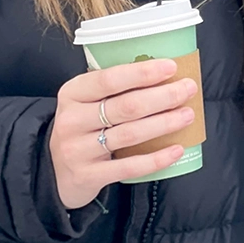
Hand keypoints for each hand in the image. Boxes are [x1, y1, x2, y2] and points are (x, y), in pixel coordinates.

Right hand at [49, 58, 197, 209]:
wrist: (55, 172)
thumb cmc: (84, 125)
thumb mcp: (87, 101)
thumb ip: (115, 88)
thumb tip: (165, 74)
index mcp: (73, 92)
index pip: (110, 78)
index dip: (143, 72)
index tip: (171, 67)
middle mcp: (72, 120)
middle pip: (125, 106)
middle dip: (162, 96)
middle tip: (188, 89)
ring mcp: (78, 150)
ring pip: (130, 134)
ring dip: (164, 123)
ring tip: (188, 115)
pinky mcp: (88, 176)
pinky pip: (128, 166)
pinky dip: (155, 158)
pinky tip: (176, 149)